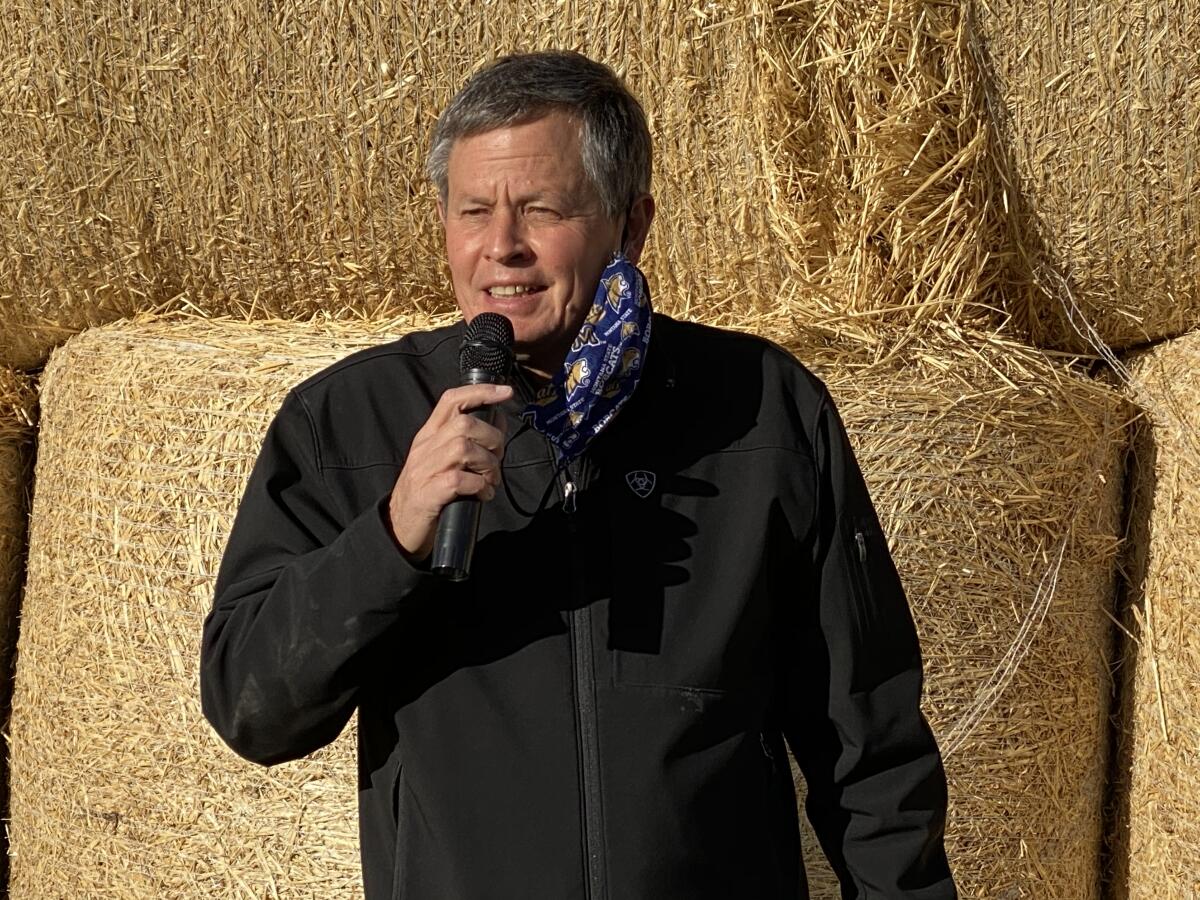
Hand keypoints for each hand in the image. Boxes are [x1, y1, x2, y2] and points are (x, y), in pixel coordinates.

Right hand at [387, 383, 512, 560]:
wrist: (399, 527)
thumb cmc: (428, 493)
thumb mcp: (444, 460)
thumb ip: (468, 440)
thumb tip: (499, 422)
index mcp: (429, 436)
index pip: (452, 400)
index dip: (481, 392)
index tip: (505, 392)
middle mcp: (425, 448)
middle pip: (464, 424)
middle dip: (492, 439)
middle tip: (497, 460)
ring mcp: (424, 470)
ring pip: (463, 449)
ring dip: (488, 465)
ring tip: (491, 481)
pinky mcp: (428, 494)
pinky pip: (459, 480)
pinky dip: (480, 486)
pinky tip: (484, 495)